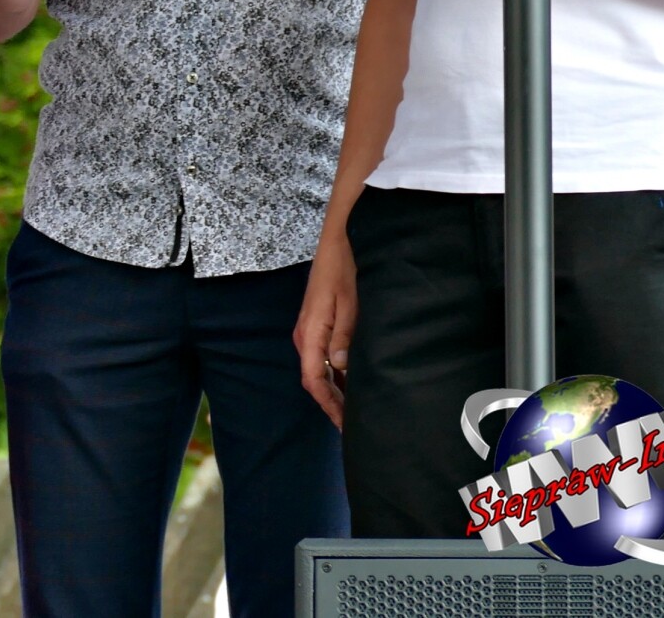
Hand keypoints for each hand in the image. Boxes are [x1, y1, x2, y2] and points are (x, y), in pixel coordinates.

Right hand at [294, 224, 357, 427]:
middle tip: (355, 425)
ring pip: (319, 368)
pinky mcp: (319, 323)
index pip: (313, 379)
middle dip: (333, 403)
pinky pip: (323, 356)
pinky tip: (354, 380)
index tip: (345, 425)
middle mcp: (306, 334)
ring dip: (336, 388)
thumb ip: (345, 336)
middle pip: (314, 378)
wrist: (340, 238)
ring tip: (357, 408)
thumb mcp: (351, 303)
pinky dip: (336, 372)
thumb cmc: (346, 267)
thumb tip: (340, 368)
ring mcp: (311, 328)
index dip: (329, 405)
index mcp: (310, 332)